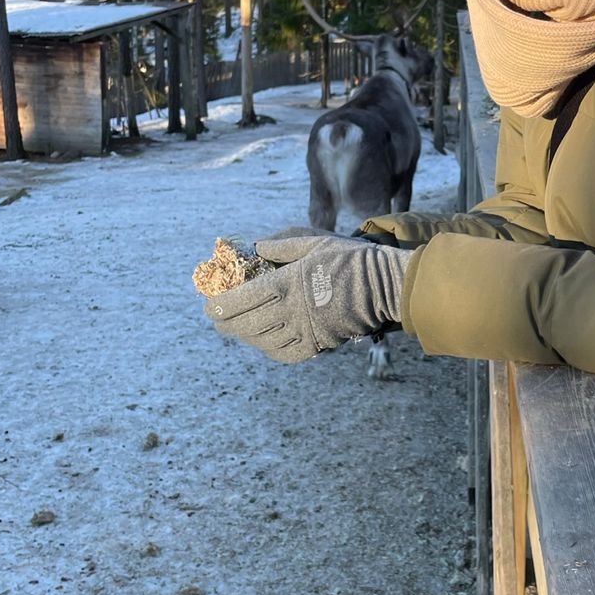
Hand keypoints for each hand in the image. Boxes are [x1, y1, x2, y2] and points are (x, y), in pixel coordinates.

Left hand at [205, 235, 410, 363]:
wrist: (384, 286)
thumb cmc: (349, 258)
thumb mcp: (313, 241)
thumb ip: (281, 244)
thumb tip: (255, 248)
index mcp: (286, 283)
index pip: (239, 300)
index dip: (219, 305)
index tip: (210, 305)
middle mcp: (289, 311)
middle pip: (244, 325)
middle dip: (225, 322)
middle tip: (218, 318)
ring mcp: (303, 331)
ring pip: (261, 341)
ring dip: (245, 336)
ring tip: (239, 328)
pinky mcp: (317, 345)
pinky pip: (284, 353)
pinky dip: (269, 349)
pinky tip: (266, 340)